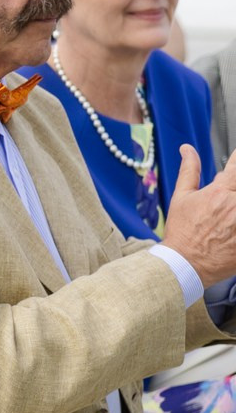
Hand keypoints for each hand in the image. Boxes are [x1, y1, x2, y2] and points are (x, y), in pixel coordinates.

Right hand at [159, 146, 235, 279]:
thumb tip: (187, 149)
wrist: (185, 264)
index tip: (233, 166)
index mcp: (221, 191)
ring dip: (234, 209)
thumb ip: (189, 171)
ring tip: (227, 214)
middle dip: (233, 188)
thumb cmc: (183, 231)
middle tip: (225, 201)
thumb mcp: (182, 198)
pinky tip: (231, 226)